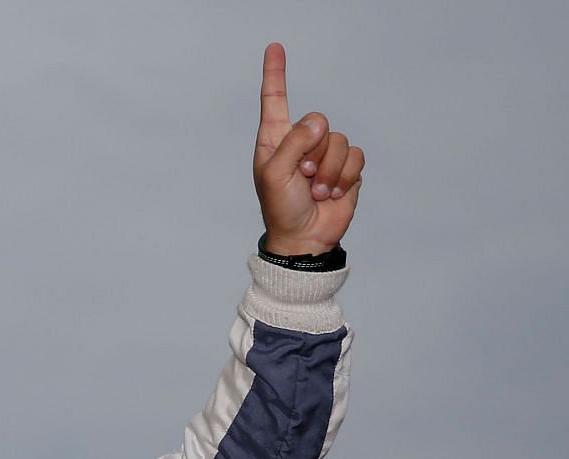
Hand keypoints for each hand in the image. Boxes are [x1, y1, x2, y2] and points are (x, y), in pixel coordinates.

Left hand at [254, 43, 364, 255]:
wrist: (305, 238)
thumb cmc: (281, 208)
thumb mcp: (274, 174)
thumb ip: (293, 142)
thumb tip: (318, 121)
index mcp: (275, 140)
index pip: (275, 100)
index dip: (275, 74)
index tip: (275, 47)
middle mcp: (301, 142)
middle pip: (318, 121)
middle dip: (312, 152)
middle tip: (301, 178)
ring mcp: (325, 154)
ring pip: (339, 140)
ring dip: (328, 170)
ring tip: (315, 190)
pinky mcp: (346, 167)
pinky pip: (355, 155)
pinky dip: (344, 176)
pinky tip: (332, 192)